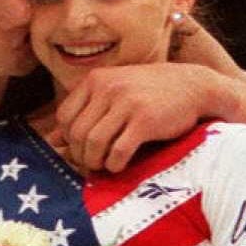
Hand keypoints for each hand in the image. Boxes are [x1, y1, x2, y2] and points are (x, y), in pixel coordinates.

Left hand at [53, 62, 228, 171]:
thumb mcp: (114, 92)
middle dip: (79, 155)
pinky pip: (118, 151)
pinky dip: (114, 164)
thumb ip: (84, 111)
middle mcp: (108, 88)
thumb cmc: (149, 92)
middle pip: (76, 133)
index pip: (64, 117)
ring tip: (104, 165)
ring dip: (95, 162)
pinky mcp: (145, 120)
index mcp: (96, 80)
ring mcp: (127, 103)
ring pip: (93, 143)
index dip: (67, 139)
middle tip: (91, 162)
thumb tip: (51, 141)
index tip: (79, 148)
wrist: (194, 86)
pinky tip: (118, 166)